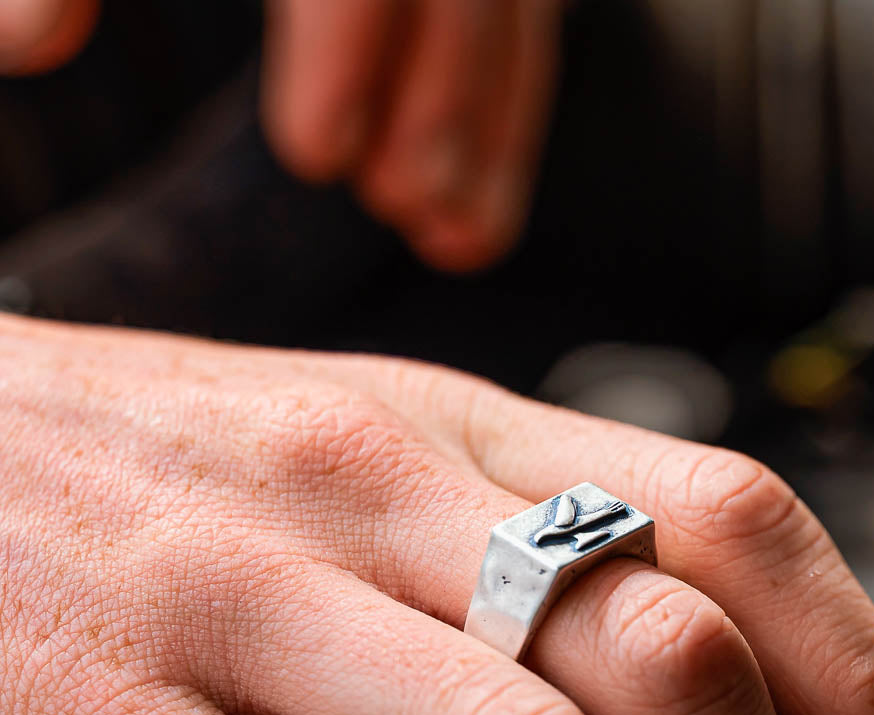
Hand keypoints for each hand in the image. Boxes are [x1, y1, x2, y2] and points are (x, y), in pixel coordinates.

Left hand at [0, 0, 562, 271]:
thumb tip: (18, 49)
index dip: (341, 46)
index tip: (318, 155)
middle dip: (442, 106)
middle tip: (404, 207)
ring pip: (511, 7)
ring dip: (493, 129)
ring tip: (454, 236)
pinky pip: (525, 16)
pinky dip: (510, 103)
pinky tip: (484, 183)